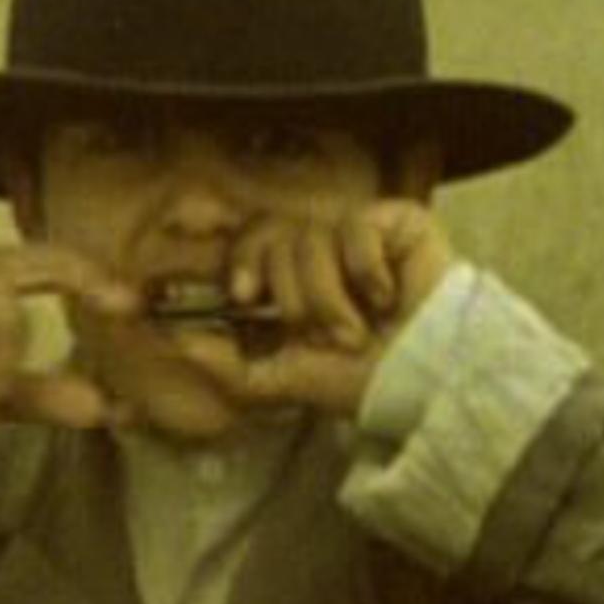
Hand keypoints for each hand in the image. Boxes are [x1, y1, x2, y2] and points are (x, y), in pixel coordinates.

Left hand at [174, 199, 457, 416]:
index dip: (238, 263)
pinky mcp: (396, 222)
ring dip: (332, 299)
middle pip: (271, 240)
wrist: (428, 381)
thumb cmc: (363, 381)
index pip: (247, 247)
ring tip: (360, 329)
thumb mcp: (282, 379)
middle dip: (294, 299)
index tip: (238, 297)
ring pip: (310, 239)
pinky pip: (355, 227)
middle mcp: (319, 253)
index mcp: (289, 282)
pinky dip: (367, 273)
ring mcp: (357, 235)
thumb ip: (227, 364)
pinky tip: (387, 298)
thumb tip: (175, 343)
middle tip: (326, 335)